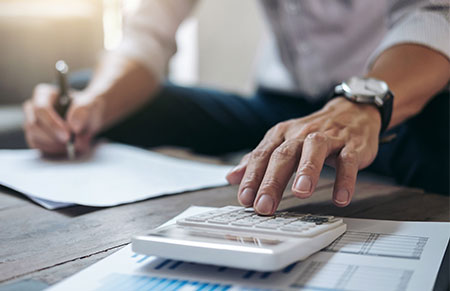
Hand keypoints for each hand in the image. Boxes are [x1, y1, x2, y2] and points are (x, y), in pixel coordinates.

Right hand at [23, 83, 103, 155]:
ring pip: (34, 137)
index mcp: (45, 94)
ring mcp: (32, 123)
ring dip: (54, 146)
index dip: (53, 124)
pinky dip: (52, 150)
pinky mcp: (35, 136)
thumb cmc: (88, 108)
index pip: (41, 109)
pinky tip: (66, 148)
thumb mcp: (91, 104)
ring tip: (73, 146)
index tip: (68, 136)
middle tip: (71, 145)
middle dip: (53, 138)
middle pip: (34, 125)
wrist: (89, 119)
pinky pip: (38, 146)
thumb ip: (83, 111)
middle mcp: (33, 108)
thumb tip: (73, 126)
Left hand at [226, 97, 381, 214]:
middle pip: (283, 155)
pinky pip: (348, 161)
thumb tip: (232, 176)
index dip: (251, 177)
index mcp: (281, 135)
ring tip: (300, 193)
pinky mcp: (351, 145)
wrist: (351, 112)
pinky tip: (340, 198)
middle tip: (264, 205)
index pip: (261, 156)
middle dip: (272, 181)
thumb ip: (258, 159)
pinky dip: (345, 179)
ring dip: (307, 170)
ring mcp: (328, 138)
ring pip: (314, 150)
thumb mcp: (282, 142)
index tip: (245, 199)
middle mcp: (301, 134)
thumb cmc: (313, 132)